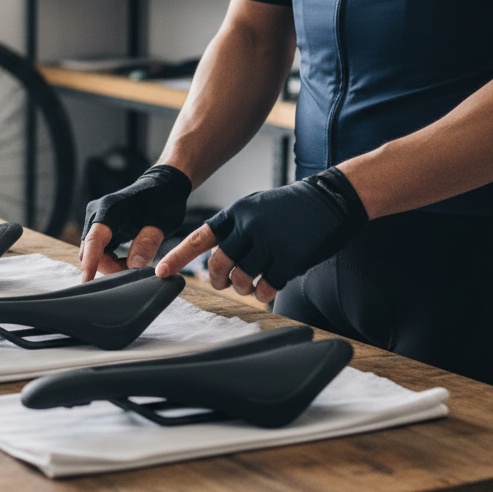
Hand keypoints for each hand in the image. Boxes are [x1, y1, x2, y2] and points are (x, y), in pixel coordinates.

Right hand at [80, 165, 190, 281]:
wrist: (162, 185)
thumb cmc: (162, 202)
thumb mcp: (159, 224)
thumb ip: (146, 244)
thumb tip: (134, 266)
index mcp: (109, 210)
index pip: (94, 241)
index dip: (90, 263)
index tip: (86, 282)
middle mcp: (97, 213)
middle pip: (90, 250)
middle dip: (108, 267)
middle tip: (133, 271)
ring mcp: (96, 218)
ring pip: (93, 251)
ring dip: (110, 263)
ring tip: (134, 263)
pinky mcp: (100, 224)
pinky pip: (98, 248)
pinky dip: (110, 258)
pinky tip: (127, 258)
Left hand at [155, 167, 368, 301]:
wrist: (332, 199)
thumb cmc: (292, 208)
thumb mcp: (256, 208)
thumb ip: (234, 230)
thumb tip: (213, 260)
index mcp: (236, 213)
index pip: (199, 237)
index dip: (177, 256)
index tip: (160, 271)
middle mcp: (248, 226)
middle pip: (219, 264)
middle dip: (218, 280)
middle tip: (224, 283)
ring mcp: (269, 242)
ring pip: (241, 278)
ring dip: (243, 287)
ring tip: (252, 283)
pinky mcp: (289, 258)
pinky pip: (267, 287)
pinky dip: (264, 292)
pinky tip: (268, 287)